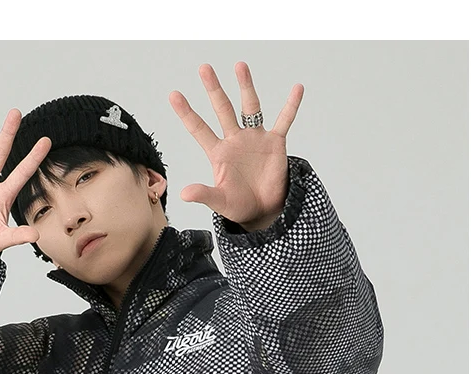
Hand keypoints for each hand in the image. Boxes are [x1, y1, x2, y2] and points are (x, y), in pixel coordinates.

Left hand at [169, 61, 303, 227]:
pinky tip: (297, 89)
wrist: (264, 210)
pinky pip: (284, 120)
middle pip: (222, 109)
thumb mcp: (220, 201)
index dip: (186, 113)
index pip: (199, 129)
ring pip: (250, 107)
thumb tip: (183, 194)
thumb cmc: (239, 205)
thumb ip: (204, 195)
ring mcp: (255, 138)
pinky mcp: (275, 143)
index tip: (173, 95)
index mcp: (218, 153)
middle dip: (213, 89)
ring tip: (239, 65)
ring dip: (245, 86)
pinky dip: (291, 105)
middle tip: (204, 68)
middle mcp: (235, 140)